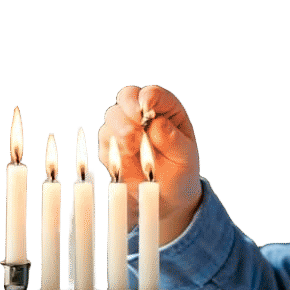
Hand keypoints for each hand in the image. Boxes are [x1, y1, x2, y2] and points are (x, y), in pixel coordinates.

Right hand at [96, 84, 201, 243]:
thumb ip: (173, 140)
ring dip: (120, 129)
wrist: (167, 196)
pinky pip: (104, 141)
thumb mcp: (186, 156)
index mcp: (166, 109)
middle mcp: (143, 113)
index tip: (146, 109)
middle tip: (135, 128)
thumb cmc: (181, 170)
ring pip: (111, 116)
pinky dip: (112, 149)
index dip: (147, 97)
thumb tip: (156, 124)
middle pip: (126, 95)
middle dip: (128, 108)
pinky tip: (127, 159)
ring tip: (133, 148)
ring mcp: (125, 127)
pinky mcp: (111, 147)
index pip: (153, 93)